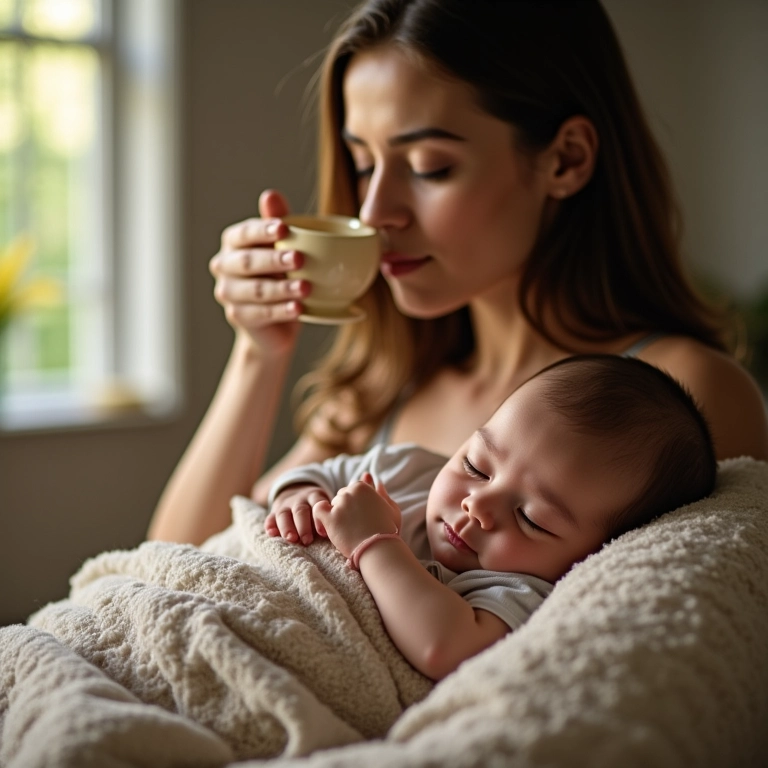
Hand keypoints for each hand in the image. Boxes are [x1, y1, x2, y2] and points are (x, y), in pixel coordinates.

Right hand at [209, 190, 310, 357]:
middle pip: (248, 262)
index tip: (285, 228)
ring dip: (282, 288)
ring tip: (306, 288)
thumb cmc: (279, 272)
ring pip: (256, 290)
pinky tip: (299, 308)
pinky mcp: (238, 316)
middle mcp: (224, 266)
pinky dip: (282, 310)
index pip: (244, 233)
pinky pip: (261, 313)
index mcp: (233, 242)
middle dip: (274, 260)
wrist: (274, 320)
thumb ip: (277, 221)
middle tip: (299, 259)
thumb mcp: (283, 245)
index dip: (263, 230)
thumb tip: (270, 194)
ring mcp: (228, 293)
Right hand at [266, 483, 329, 544]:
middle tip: (307, 541)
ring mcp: (285, 505)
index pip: (317, 504)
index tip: (323, 533)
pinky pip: (269, 517)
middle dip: (303, 526)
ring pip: (283, 514)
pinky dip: (270, 525)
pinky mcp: (274, 511)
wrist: (297, 490)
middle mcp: (299, 499)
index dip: (318, 519)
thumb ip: (327, 515)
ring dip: (287, 527)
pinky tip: (271, 534)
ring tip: (291, 539)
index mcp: (314, 496)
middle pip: (300, 511)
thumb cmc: (316, 506)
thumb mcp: (323, 504)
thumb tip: (336, 534)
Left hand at [312, 473, 401, 558]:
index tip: (360, 516)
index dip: (355, 503)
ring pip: (331, 505)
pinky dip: (319, 517)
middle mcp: (350, 492)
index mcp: (362, 487)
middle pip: (340, 496)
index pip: (352, 489)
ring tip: (345, 531)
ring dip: (335, 515)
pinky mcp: (331, 518)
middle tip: (354, 525)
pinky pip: (318, 510)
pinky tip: (325, 527)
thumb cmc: (387, 530)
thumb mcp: (390, 508)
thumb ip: (381, 493)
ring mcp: (340, 504)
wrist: (379, 548)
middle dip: (345, 508)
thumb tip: (373, 481)